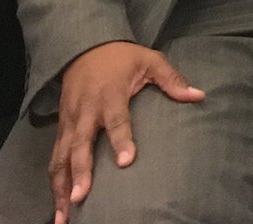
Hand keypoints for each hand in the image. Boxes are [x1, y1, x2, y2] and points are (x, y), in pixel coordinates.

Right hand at [50, 41, 203, 223]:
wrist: (84, 47)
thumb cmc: (122, 57)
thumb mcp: (150, 60)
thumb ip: (172, 79)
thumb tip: (198, 95)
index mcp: (110, 94)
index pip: (116, 120)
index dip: (121, 140)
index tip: (126, 162)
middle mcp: (86, 111)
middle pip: (79, 145)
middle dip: (79, 173)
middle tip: (81, 198)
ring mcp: (69, 121)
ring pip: (60, 157)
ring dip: (60, 186)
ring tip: (63, 214)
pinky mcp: (60, 128)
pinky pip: (54, 158)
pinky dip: (54, 181)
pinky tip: (57, 203)